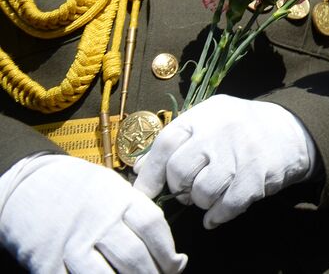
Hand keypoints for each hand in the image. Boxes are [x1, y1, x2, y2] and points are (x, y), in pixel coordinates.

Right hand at [0, 152, 185, 272]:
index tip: (176, 265)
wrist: (30, 186)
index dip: (168, 252)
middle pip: (134, 256)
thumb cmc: (83, 191)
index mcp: (119, 199)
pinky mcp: (48, 264)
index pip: (153, 227)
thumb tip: (171, 254)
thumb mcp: (115, 188)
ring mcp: (72, 244)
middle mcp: (97, 221)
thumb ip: (140, 214)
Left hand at [133, 95, 317, 229]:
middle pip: (180, 171)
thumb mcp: (209, 121)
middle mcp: (222, 130)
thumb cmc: (240, 128)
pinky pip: (226, 206)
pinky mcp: (257, 176)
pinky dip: (218, 215)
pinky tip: (218, 212)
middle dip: (180, 187)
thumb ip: (176, 142)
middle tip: (189, 188)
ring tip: (211, 193)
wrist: (292, 130)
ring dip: (202, 201)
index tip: (143, 192)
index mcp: (206, 114)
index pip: (166, 142)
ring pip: (202, 192)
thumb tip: (139, 169)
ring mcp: (241, 152)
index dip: (150, 172)